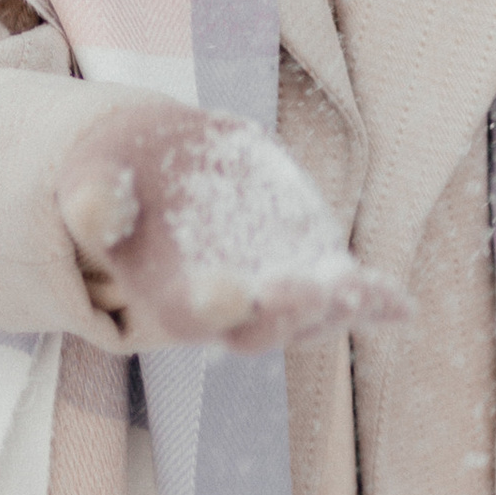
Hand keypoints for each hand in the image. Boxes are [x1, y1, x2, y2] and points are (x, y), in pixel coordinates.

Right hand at [57, 96, 410, 353]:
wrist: (159, 168)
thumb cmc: (118, 181)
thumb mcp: (95, 178)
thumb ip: (95, 198)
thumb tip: (95, 208)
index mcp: (168, 292)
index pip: (193, 313)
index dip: (212, 306)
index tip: (230, 292)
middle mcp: (228, 305)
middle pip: (259, 326)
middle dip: (285, 313)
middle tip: (310, 291)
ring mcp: (274, 288)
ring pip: (308, 314)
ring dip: (334, 308)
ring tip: (359, 293)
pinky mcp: (307, 265)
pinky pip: (345, 291)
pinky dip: (373, 303)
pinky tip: (400, 307)